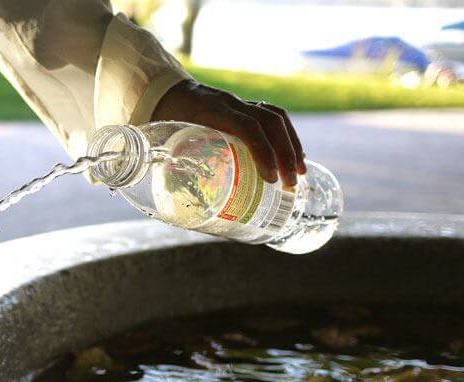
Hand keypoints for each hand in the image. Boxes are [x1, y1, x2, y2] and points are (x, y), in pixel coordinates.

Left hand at [152, 80, 305, 185]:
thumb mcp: (164, 141)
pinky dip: (287, 137)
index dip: (262, 151)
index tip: (270, 178)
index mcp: (210, 111)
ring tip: (299, 172)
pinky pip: (273, 118)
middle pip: (269, 121)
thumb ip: (170, 168)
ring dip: (292, 145)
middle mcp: (231, 104)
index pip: (246, 126)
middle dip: (284, 153)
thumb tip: (175, 209)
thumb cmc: (164, 119)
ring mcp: (241, 104)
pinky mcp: (246, 108)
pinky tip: (294, 157)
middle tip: (289, 183)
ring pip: (275, 117)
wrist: (166, 91)